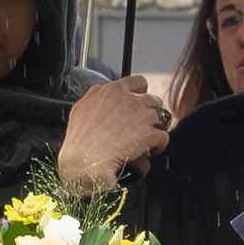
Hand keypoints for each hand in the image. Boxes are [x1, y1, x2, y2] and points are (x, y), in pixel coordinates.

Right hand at [58, 75, 170, 191]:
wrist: (85, 163)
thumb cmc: (79, 140)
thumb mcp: (80, 108)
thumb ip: (94, 95)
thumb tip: (100, 89)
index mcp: (114, 91)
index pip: (139, 81)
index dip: (141, 94)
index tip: (138, 105)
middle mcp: (131, 100)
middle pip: (154, 100)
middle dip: (151, 113)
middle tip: (144, 125)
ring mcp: (142, 117)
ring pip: (162, 118)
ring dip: (157, 129)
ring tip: (148, 140)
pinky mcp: (150, 135)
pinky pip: (164, 137)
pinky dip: (159, 146)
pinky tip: (149, 152)